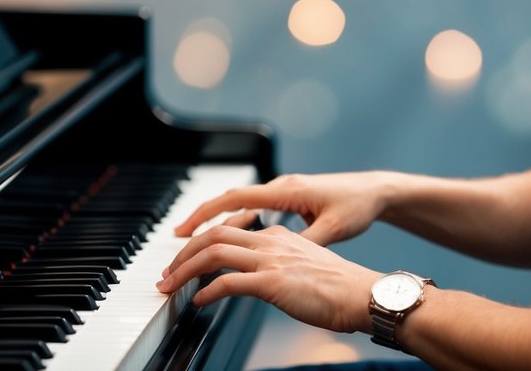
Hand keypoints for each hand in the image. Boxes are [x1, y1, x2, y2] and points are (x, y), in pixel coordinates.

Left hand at [156, 224, 380, 333]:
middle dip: (183, 252)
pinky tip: (197, 301)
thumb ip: (281, 266)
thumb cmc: (341, 288)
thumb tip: (261, 280)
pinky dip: (206, 291)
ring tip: (170, 285)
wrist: (363, 294)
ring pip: (214, 253)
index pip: (231, 230)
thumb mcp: (306, 267)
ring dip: (185, 269)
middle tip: (167, 271)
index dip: (203, 243)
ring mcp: (271, 260)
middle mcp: (271, 241)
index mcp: (279, 236)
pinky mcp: (272, 282)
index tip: (188, 257)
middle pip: (214, 235)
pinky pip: (227, 282)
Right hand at [173, 171, 396, 245]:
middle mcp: (281, 188)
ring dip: (219, 222)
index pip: (236, 198)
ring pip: (242, 206)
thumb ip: (305, 242)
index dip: (207, 212)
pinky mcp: (290, 200)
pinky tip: (231, 239)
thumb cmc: (357, 205)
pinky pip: (256, 210)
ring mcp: (284, 193)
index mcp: (287, 191)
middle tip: (178, 239)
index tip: (185, 228)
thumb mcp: (333, 229)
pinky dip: (238, 222)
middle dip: (202, 218)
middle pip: (230, 201)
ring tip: (196, 242)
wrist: (376, 191)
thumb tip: (282, 256)